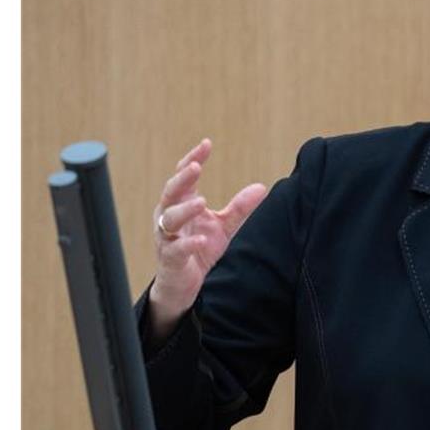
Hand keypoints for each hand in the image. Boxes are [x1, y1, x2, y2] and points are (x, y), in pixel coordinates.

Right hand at [147, 139, 266, 341]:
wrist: (185, 285)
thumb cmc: (200, 250)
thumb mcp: (223, 227)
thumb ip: (239, 208)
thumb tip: (262, 187)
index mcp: (182, 204)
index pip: (184, 176)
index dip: (193, 159)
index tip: (206, 144)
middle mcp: (169, 217)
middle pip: (170, 192)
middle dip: (182, 178)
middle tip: (196, 166)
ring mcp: (167, 238)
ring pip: (168, 219)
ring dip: (184, 209)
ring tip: (202, 201)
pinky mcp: (170, 259)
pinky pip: (175, 249)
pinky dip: (187, 244)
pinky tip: (199, 240)